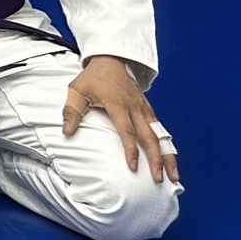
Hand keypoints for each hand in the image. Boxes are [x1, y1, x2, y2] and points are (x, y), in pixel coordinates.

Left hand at [65, 56, 178, 184]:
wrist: (111, 60)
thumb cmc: (93, 77)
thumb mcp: (77, 90)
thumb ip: (72, 111)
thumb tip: (66, 132)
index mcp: (118, 105)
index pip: (127, 131)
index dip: (131, 150)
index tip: (134, 167)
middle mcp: (134, 108)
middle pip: (149, 137)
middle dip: (156, 160)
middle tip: (160, 179)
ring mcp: (143, 108)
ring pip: (159, 135)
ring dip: (167, 156)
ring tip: (173, 176)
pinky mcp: (148, 109)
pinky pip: (159, 129)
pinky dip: (166, 145)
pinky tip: (170, 159)